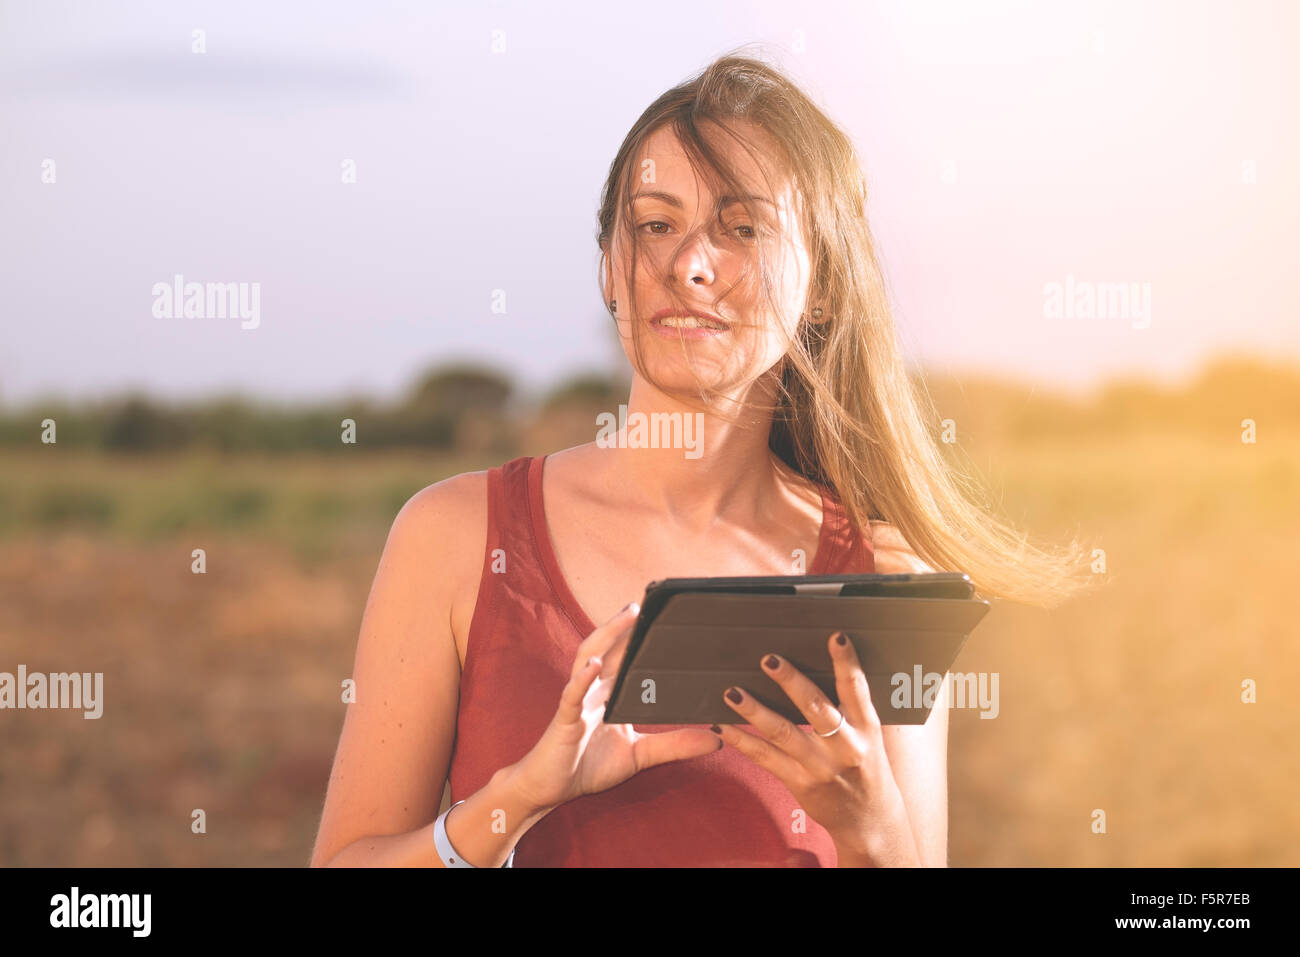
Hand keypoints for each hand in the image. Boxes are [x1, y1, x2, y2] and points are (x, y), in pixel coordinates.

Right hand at [508, 601, 722, 814]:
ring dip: (607, 636)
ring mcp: (578, 702)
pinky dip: (581, 679)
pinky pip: (572, 695)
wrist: (551, 789)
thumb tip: (717, 740)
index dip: (642, 637)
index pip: (627, 658)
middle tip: (649, 602)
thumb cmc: (588, 766)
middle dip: (627, 625)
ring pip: (589, 658)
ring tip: (626, 617)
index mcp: (610, 695)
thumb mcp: (639, 755)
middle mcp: (594, 691)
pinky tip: (593, 667)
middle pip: (610, 649)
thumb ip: (674, 745)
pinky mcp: (565, 720)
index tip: (664, 616)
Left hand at [713, 631, 920, 865]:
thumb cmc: (867, 767)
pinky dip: (742, 741)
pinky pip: (765, 757)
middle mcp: (844, 745)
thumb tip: (824, 664)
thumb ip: (851, 706)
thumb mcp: (870, 736)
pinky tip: (722, 726)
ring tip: (732, 692)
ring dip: (754, 710)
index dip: (847, 662)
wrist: (870, 820)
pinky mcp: (799, 781)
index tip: (835, 637)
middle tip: (769, 659)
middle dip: (791, 682)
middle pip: (815, 708)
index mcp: (866, 727)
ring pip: (783, 732)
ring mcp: (820, 765)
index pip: (857, 689)